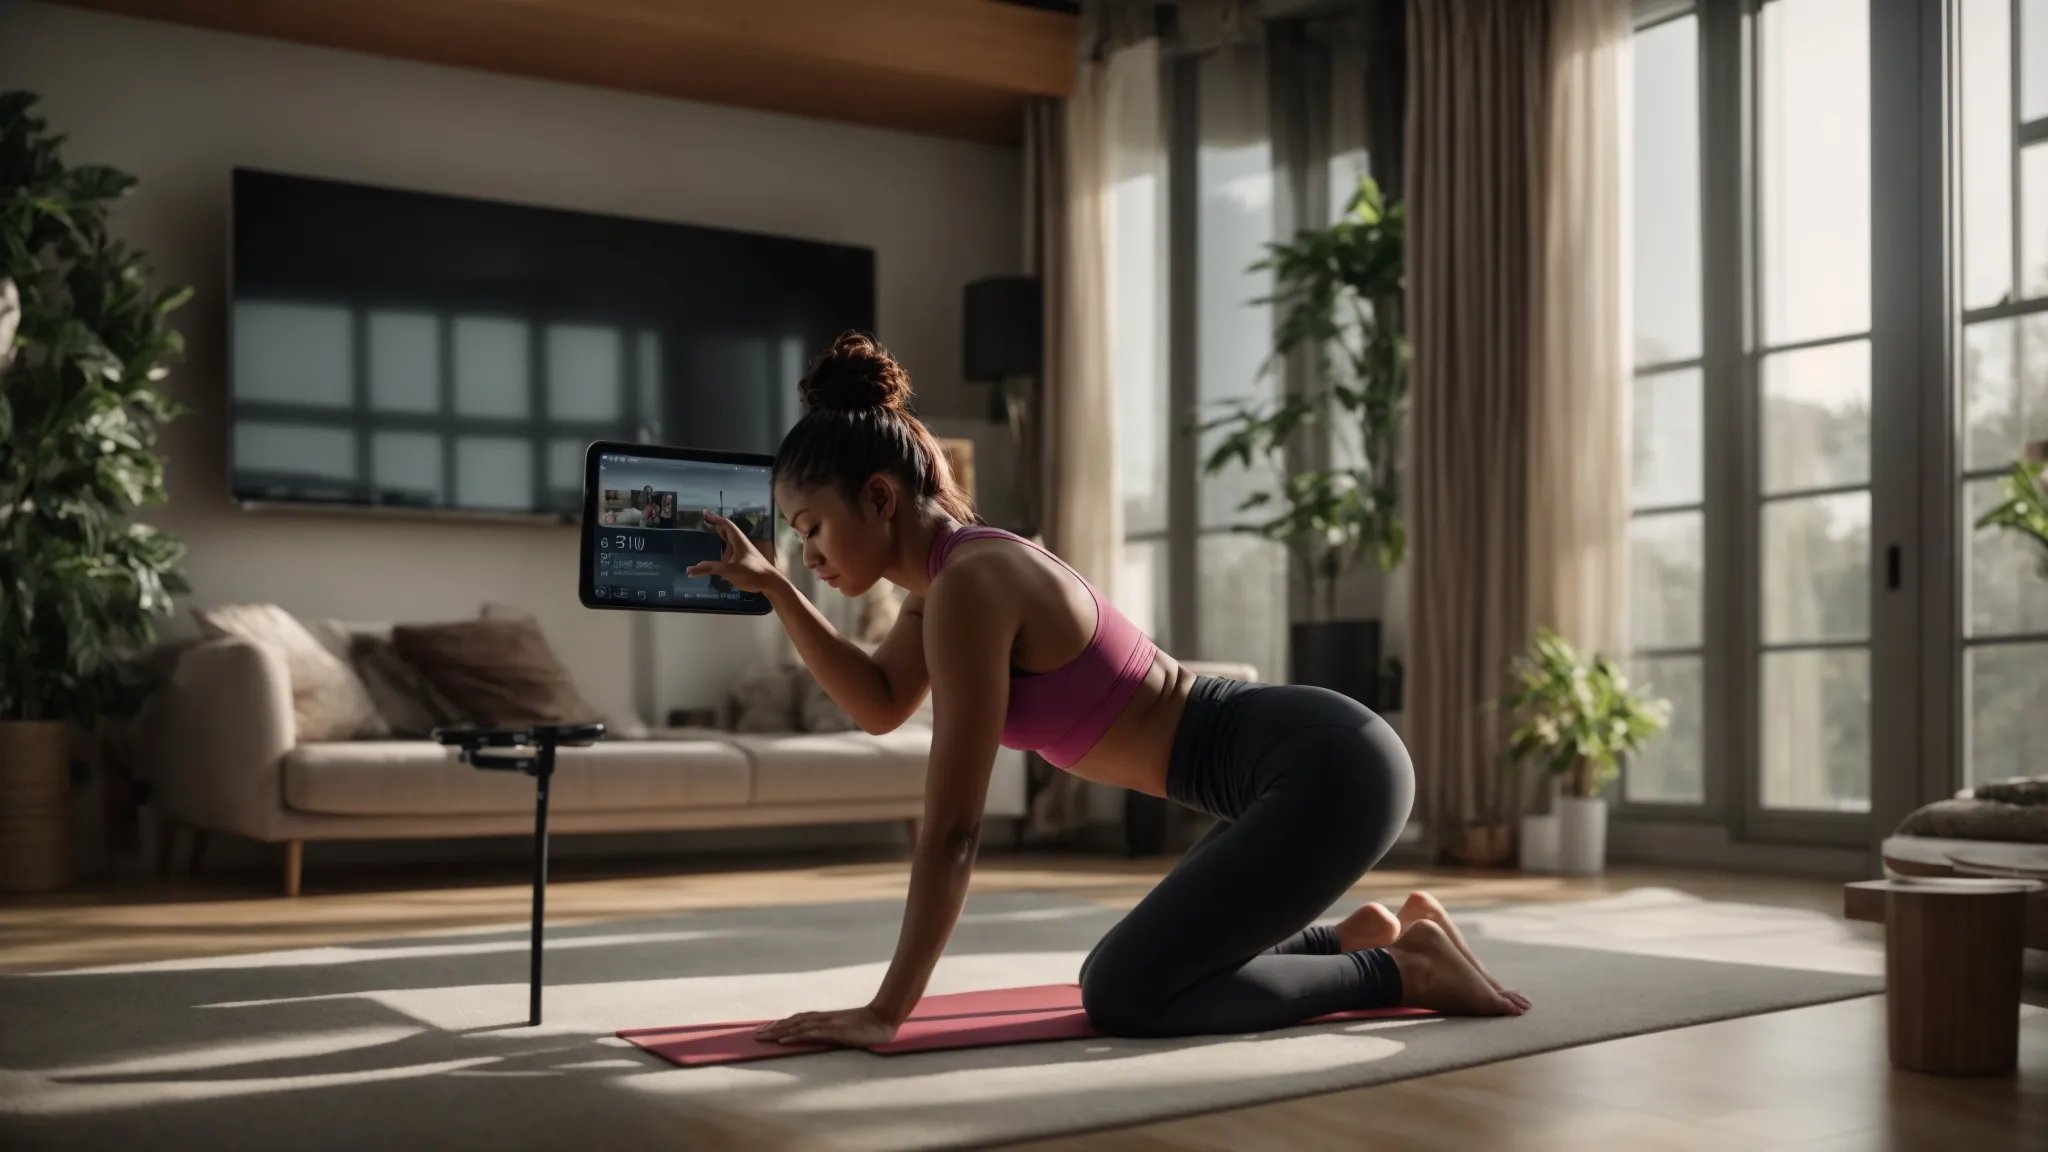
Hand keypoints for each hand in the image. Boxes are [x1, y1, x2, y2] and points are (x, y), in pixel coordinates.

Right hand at [686, 512, 782, 592]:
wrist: (771, 583)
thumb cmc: (752, 573)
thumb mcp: (729, 570)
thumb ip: (710, 568)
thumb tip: (690, 569)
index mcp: (738, 540)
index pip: (726, 524)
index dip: (715, 518)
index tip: (704, 514)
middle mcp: (740, 544)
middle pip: (726, 531)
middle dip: (715, 526)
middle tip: (703, 522)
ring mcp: (743, 553)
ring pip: (728, 541)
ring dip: (718, 538)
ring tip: (706, 537)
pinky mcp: (744, 561)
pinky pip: (730, 552)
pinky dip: (721, 550)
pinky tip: (715, 557)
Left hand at [754, 1004, 900, 1047]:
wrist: (884, 1019)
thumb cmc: (868, 1026)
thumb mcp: (846, 1029)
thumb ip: (833, 1031)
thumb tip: (819, 1038)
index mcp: (826, 1018)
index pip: (798, 1019)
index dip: (781, 1023)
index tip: (766, 1029)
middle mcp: (824, 1018)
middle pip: (793, 1021)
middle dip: (773, 1028)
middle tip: (755, 1035)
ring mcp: (828, 1024)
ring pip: (797, 1026)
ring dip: (778, 1031)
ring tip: (763, 1037)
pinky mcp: (834, 1031)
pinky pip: (810, 1034)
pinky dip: (794, 1036)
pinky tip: (783, 1040)